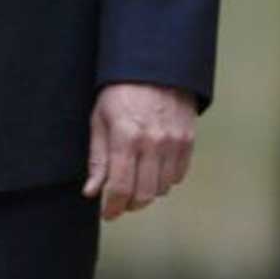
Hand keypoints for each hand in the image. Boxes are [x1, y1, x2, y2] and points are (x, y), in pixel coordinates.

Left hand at [83, 83, 197, 220]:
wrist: (156, 65)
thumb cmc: (122, 91)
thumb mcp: (100, 120)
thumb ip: (98, 159)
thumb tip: (91, 191)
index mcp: (126, 138)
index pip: (120, 189)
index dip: (112, 208)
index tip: (108, 213)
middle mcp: (153, 143)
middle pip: (144, 195)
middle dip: (130, 204)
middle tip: (121, 200)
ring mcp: (174, 142)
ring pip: (163, 188)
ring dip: (148, 192)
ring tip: (138, 181)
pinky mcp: (188, 139)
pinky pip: (179, 175)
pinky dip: (166, 179)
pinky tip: (155, 170)